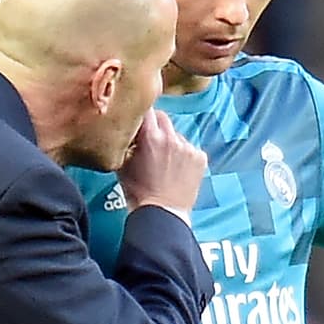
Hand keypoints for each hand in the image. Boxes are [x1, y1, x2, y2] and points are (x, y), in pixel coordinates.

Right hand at [117, 110, 206, 225]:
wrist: (162, 213)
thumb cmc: (138, 192)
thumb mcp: (123, 163)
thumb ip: (126, 141)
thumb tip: (126, 128)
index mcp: (150, 137)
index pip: (147, 109)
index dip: (142, 112)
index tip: (139, 116)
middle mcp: (171, 138)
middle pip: (163, 117)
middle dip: (156, 125)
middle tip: (150, 139)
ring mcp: (188, 148)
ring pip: (177, 134)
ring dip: (171, 141)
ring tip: (164, 161)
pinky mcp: (200, 158)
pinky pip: (190, 148)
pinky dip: (184, 155)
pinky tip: (177, 169)